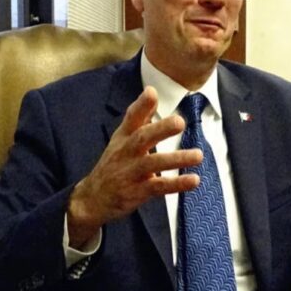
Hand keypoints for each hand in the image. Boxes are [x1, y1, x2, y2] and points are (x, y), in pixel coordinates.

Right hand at [66, 86, 201, 246]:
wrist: (93, 198)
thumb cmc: (114, 163)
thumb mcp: (122, 138)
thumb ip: (139, 117)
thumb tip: (151, 91)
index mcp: (124, 137)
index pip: (131, 118)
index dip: (141, 105)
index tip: (151, 92)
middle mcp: (126, 152)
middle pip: (142, 138)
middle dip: (161, 129)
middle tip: (180, 122)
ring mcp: (130, 172)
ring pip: (153, 163)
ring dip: (176, 159)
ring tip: (198, 155)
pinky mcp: (137, 192)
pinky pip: (159, 187)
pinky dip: (176, 184)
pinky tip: (193, 179)